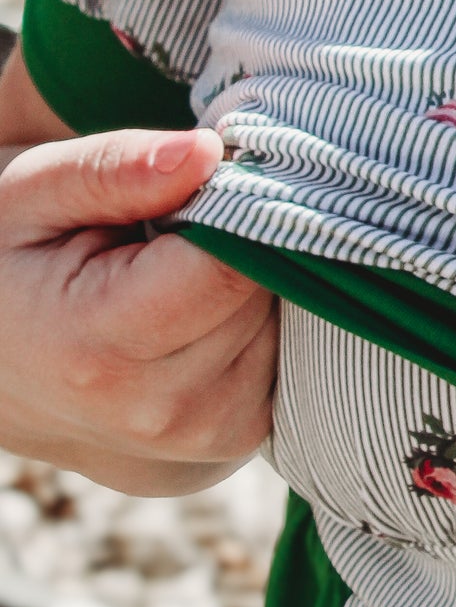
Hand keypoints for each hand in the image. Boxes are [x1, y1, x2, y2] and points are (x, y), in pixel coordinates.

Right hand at [0, 124, 278, 493]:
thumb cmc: (0, 262)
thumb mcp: (31, 193)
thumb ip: (116, 169)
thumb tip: (208, 151)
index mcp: (101, 351)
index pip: (235, 265)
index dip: (233, 206)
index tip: (201, 184)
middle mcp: (157, 414)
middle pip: (262, 298)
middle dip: (237, 247)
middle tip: (169, 234)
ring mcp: (193, 447)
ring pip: (278, 332)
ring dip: (245, 291)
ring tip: (170, 276)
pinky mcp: (218, 455)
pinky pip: (275, 368)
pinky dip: (250, 331)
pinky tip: (191, 317)